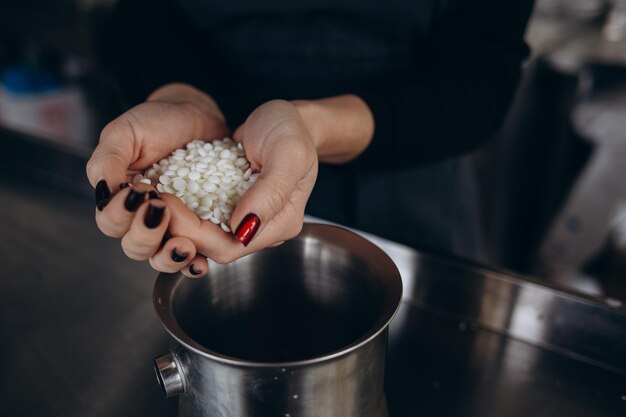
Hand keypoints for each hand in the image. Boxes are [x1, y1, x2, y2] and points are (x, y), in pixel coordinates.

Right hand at [86, 83, 228, 276]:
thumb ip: (107, 161)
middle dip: (146, 236)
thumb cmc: (154, 123)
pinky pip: (195, 254)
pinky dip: (196, 262)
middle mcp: (143, 219)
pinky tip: (201, 260)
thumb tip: (104, 193)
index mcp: (119, 199)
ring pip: (162, 258)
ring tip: (183, 246)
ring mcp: (173, 226)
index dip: (120, 215)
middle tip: (161, 209)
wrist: (195, 116)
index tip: (139, 191)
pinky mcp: (201, 227)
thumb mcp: (124, 133)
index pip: (111, 222)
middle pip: (135, 247)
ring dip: (170, 257)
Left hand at [162, 99, 318, 264]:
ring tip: (153, 197)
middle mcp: (262, 228)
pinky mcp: (231, 206)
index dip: (194, 233)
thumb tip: (243, 228)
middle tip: (151, 199)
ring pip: (204, 236)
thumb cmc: (291, 129)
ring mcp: (246, 218)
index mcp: (281, 224)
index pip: (230, 246)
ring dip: (176, 222)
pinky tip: (163, 191)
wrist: (288, 118)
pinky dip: (182, 208)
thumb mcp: (288, 152)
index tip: (167, 204)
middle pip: (213, 246)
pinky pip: (202, 217)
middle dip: (179, 228)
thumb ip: (271, 192)